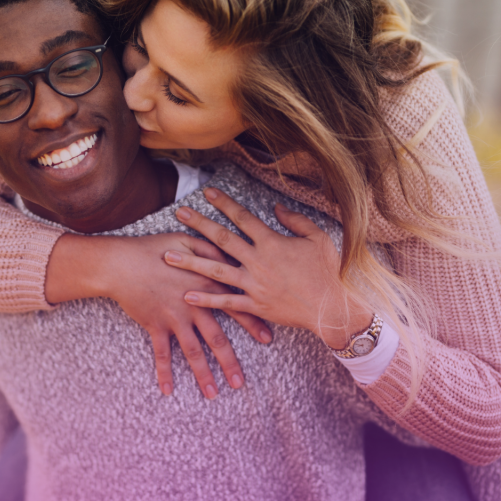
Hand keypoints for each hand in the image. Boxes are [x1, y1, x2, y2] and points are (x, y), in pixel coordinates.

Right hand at [47, 233, 272, 398]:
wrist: (121, 262)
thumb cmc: (153, 248)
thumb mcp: (188, 241)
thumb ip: (212, 251)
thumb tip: (232, 257)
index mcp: (205, 285)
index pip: (235, 306)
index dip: (252, 323)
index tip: (267, 339)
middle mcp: (193, 305)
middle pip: (217, 338)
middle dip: (230, 362)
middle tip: (240, 382)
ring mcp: (173, 318)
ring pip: (192, 351)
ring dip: (203, 374)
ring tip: (213, 394)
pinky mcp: (154, 325)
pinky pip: (160, 353)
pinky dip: (164, 372)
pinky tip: (168, 390)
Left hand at [165, 187, 372, 349]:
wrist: (332, 308)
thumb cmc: (327, 271)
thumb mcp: (317, 238)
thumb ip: (296, 220)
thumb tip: (276, 207)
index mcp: (272, 242)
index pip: (242, 217)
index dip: (223, 203)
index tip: (206, 192)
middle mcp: (258, 261)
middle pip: (222, 239)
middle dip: (199, 224)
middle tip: (179, 213)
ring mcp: (254, 284)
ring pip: (215, 271)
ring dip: (190, 262)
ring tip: (168, 256)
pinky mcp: (254, 305)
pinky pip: (226, 302)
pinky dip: (206, 300)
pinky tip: (186, 295)